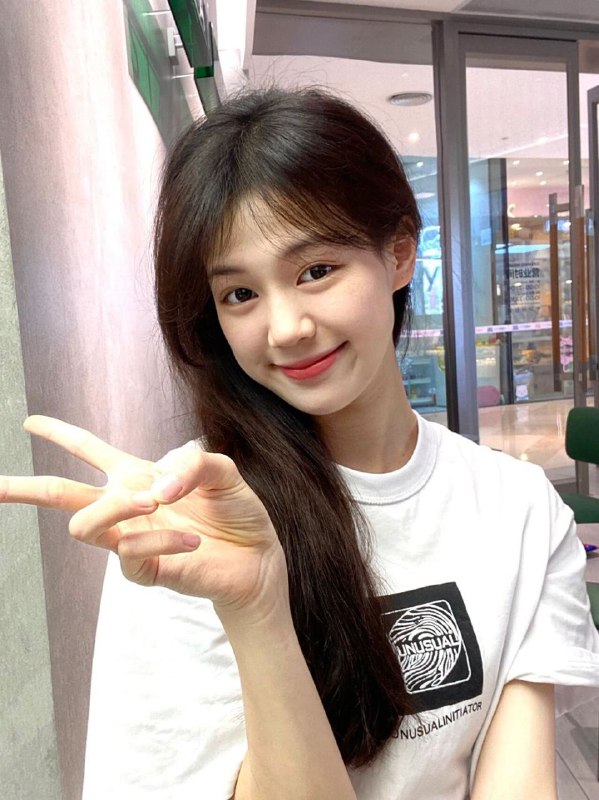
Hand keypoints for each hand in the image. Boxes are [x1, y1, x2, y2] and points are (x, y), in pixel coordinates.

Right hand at [0, 416, 285, 615]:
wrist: (259, 558)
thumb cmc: (236, 512)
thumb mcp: (221, 471)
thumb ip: (191, 463)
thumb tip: (152, 489)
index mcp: (138, 477)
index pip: (90, 451)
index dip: (60, 434)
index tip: (29, 422)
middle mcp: (128, 507)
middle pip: (61, 496)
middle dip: (24, 489)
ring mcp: (132, 539)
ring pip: (85, 524)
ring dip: (117, 507)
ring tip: (155, 502)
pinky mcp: (146, 569)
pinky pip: (133, 552)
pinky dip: (163, 539)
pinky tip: (192, 539)